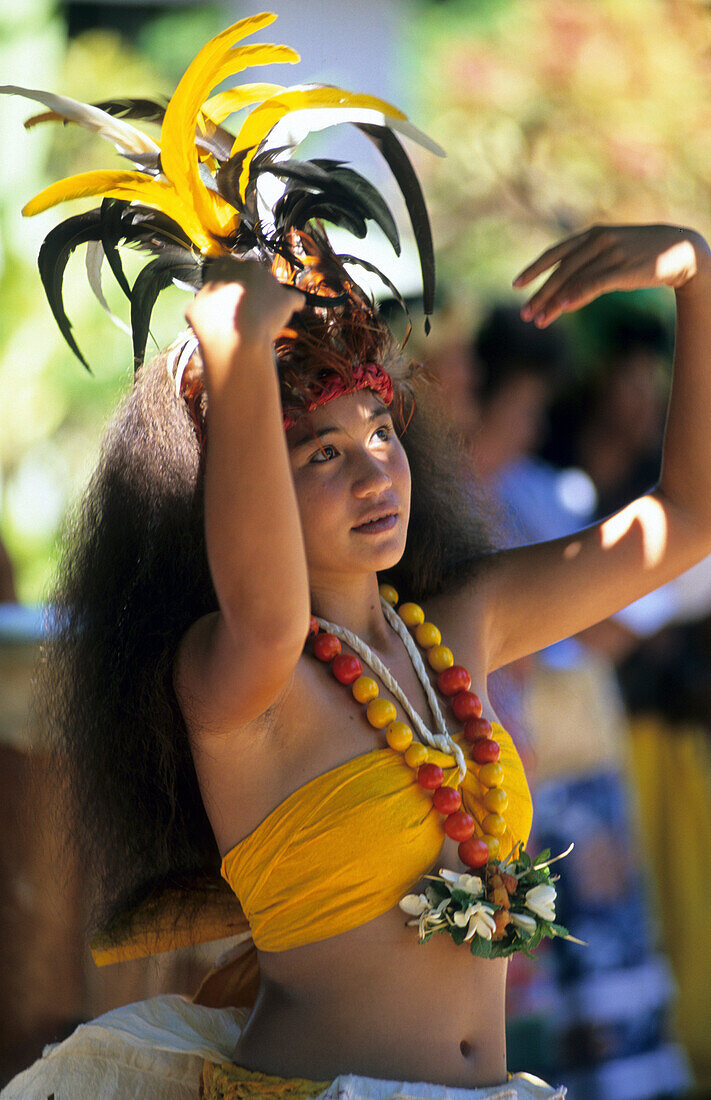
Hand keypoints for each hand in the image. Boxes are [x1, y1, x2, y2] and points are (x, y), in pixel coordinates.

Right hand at [185, 259, 301, 361]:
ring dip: (266, 298)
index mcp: (225, 265)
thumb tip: (204, 307)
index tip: (224, 297)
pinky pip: (294, 299)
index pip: (225, 266)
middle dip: (248, 288)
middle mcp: (249, 266)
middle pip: (251, 274)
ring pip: (270, 287)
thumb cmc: (211, 322)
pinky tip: (289, 313)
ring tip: (260, 320)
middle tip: (242, 309)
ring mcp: (270, 280)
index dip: (226, 282)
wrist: (236, 338)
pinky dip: (292, 305)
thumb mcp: (196, 307)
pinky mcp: (286, 298)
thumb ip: (205, 301)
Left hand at [513, 224, 710, 327]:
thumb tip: (565, 300)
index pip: (555, 253)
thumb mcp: (611, 257)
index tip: (517, 285)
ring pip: (575, 279)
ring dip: (554, 302)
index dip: (534, 269)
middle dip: (540, 294)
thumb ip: (587, 273)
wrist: (681, 250)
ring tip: (540, 321)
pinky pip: (596, 283)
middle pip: (561, 270)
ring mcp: (612, 253)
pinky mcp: (625, 267)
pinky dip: (578, 295)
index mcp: (592, 235)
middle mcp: (598, 241)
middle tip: (525, 315)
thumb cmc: (642, 255)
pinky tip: (563, 308)